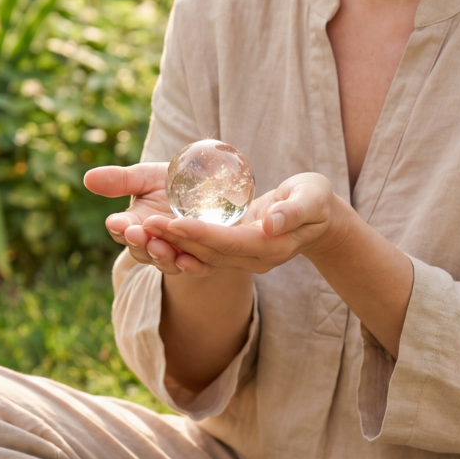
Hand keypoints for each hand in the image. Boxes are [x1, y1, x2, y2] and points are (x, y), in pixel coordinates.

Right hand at [84, 163, 213, 275]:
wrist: (210, 184)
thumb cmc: (172, 180)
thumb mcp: (146, 176)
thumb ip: (120, 180)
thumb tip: (87, 178)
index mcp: (134, 224)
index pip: (121, 231)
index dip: (119, 228)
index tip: (117, 222)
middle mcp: (152, 243)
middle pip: (140, 250)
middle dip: (138, 243)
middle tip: (136, 233)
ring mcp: (176, 253)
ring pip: (164, 262)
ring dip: (160, 256)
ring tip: (158, 245)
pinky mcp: (201, 258)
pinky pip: (194, 267)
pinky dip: (189, 267)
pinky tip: (187, 260)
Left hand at [135, 172, 348, 276]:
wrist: (319, 218)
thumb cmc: (315, 199)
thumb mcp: (311, 198)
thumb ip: (294, 211)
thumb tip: (271, 224)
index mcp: (271, 247)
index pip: (229, 243)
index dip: (200, 234)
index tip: (172, 222)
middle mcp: (254, 260)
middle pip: (208, 253)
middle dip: (175, 241)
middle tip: (143, 224)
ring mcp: (243, 260)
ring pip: (201, 256)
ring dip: (171, 245)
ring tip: (140, 230)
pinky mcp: (234, 253)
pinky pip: (202, 254)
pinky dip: (180, 246)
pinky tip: (155, 237)